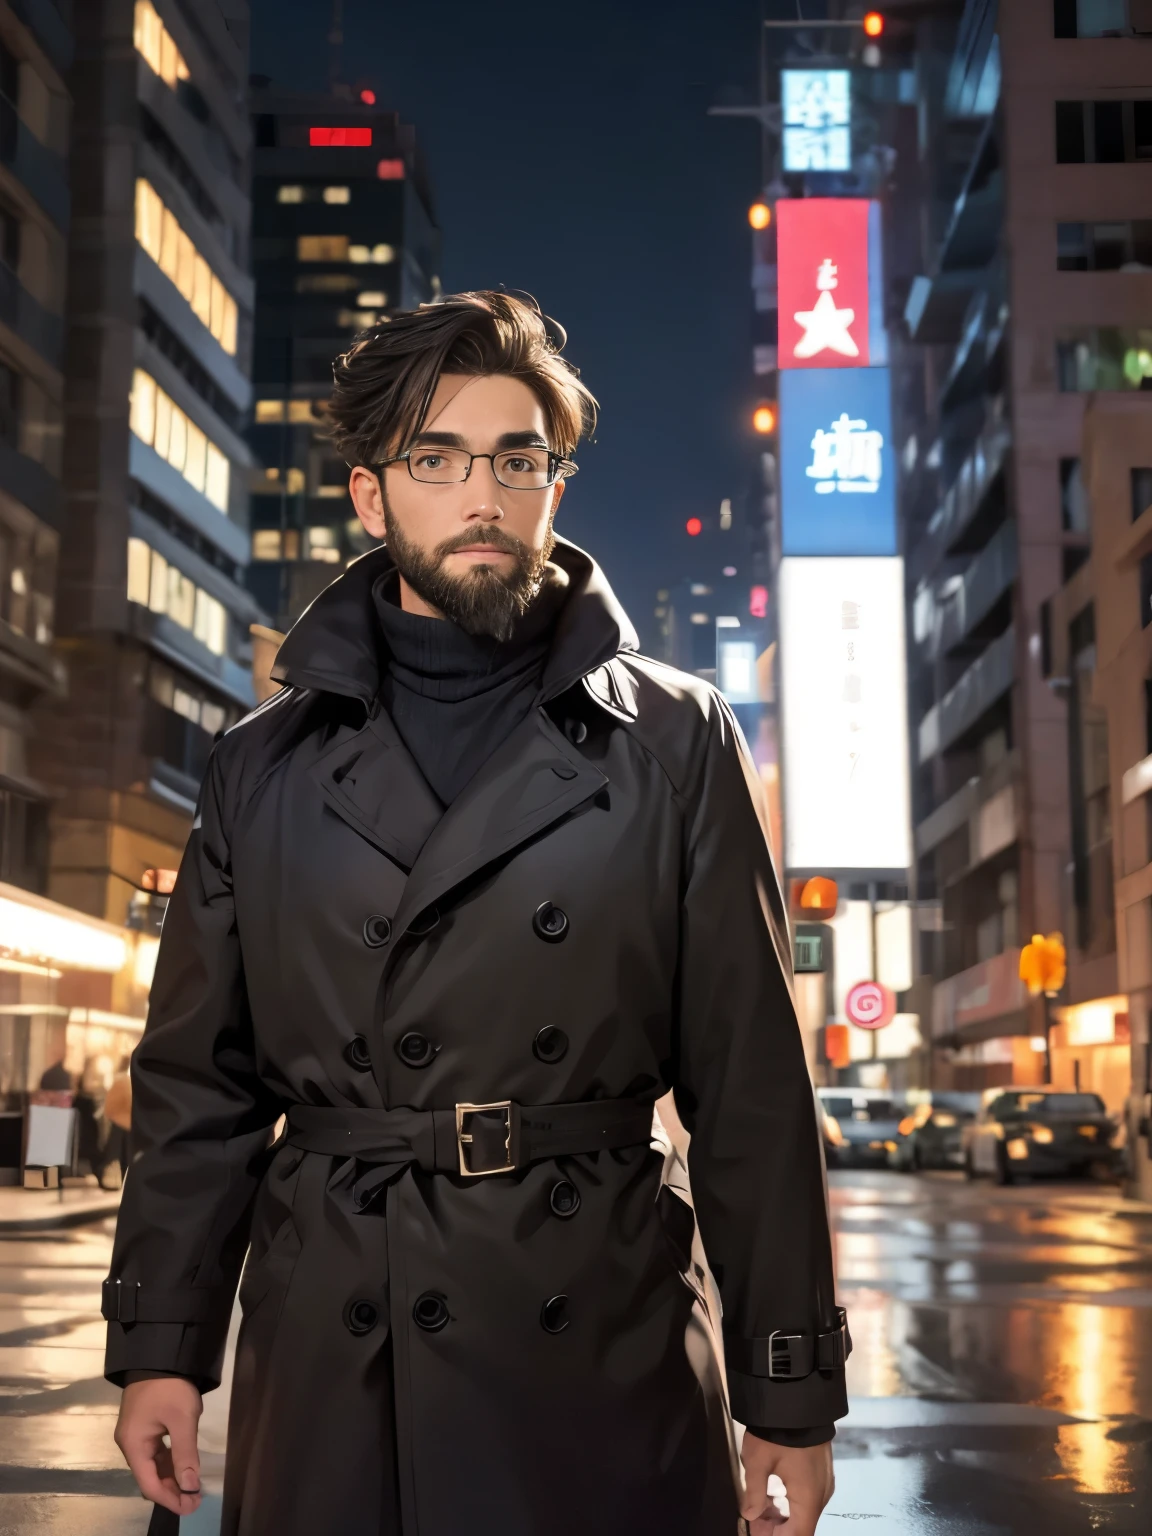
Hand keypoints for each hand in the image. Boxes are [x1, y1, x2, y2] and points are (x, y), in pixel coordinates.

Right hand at [114, 1377, 203, 1516]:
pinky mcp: (144, 1425)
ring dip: (171, 1477)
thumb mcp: (182, 1419)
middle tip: (195, 1500)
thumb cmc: (169, 1386)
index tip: (190, 1507)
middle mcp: (130, 1443)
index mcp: (133, 1444)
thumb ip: (185, 1454)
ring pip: (153, 1465)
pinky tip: (184, 1467)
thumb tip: (190, 1486)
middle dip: (172, 1490)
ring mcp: (136, 1434)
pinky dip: (169, 1462)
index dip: (169, 1498)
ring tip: (192, 1488)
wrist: (160, 1352)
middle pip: (149, 1476)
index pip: (149, 1484)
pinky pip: (155, 1451)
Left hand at [740, 1435, 833, 1534]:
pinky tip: (772, 1493)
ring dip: (783, 1515)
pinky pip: (808, 1496)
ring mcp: (824, 1482)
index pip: (798, 1535)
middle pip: (802, 1526)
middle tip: (754, 1518)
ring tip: (759, 1506)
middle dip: (777, 1528)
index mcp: (808, 1498)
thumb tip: (750, 1514)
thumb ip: (754, 1493)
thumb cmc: (777, 1431)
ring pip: (805, 1512)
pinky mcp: (822, 1471)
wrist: (798, 1398)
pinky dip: (791, 1502)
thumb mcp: (758, 1461)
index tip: (756, 1529)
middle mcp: (821, 1494)